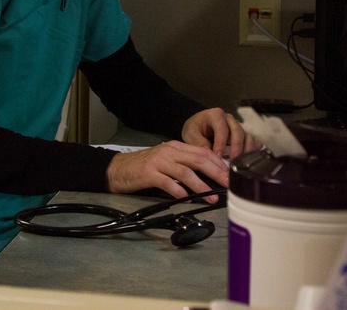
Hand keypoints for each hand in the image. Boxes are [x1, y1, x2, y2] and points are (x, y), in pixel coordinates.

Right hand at [105, 140, 229, 201]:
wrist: (117, 169)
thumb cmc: (144, 167)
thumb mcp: (166, 160)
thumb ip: (183, 164)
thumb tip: (207, 176)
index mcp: (175, 147)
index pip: (202, 152)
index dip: (218, 163)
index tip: (229, 175)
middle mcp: (169, 151)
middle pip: (198, 160)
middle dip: (216, 172)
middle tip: (228, 184)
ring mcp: (159, 162)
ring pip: (186, 172)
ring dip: (202, 186)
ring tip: (212, 197)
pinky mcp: (149, 174)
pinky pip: (168, 183)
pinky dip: (180, 192)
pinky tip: (187, 199)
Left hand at [182, 107, 259, 159]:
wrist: (198, 126)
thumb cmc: (195, 129)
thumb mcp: (190, 134)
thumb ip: (198, 142)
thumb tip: (209, 153)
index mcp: (215, 115)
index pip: (221, 128)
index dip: (221, 143)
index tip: (218, 156)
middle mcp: (229, 119)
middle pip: (238, 131)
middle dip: (236, 147)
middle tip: (232, 161)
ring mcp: (237, 126)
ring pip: (246, 136)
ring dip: (246, 150)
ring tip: (241, 163)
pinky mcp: (242, 134)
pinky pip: (251, 140)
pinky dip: (252, 149)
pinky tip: (251, 160)